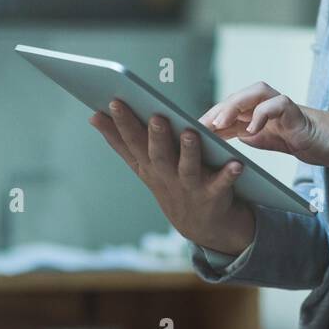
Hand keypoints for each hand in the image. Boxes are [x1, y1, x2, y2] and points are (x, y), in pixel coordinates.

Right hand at [88, 100, 255, 255]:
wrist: (203, 227)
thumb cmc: (171, 185)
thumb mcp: (143, 166)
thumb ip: (120, 142)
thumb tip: (93, 114)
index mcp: (148, 166)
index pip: (132, 142)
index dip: (121, 123)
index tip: (114, 101)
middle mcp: (166, 177)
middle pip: (159, 155)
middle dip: (156, 136)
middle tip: (157, 116)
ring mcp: (190, 188)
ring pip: (188, 168)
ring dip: (189, 151)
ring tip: (190, 132)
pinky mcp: (214, 197)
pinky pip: (222, 184)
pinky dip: (228, 174)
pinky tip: (236, 163)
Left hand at [197, 82, 328, 177]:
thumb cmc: (304, 140)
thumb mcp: (271, 141)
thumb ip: (251, 135)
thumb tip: (228, 137)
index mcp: (260, 111)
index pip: (229, 109)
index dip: (209, 118)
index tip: (190, 130)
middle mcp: (269, 102)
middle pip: (237, 97)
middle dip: (216, 110)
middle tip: (198, 126)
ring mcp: (282, 104)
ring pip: (254, 93)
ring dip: (234, 106)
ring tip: (219, 123)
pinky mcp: (296, 111)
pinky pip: (277, 105)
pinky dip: (262, 115)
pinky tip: (250, 130)